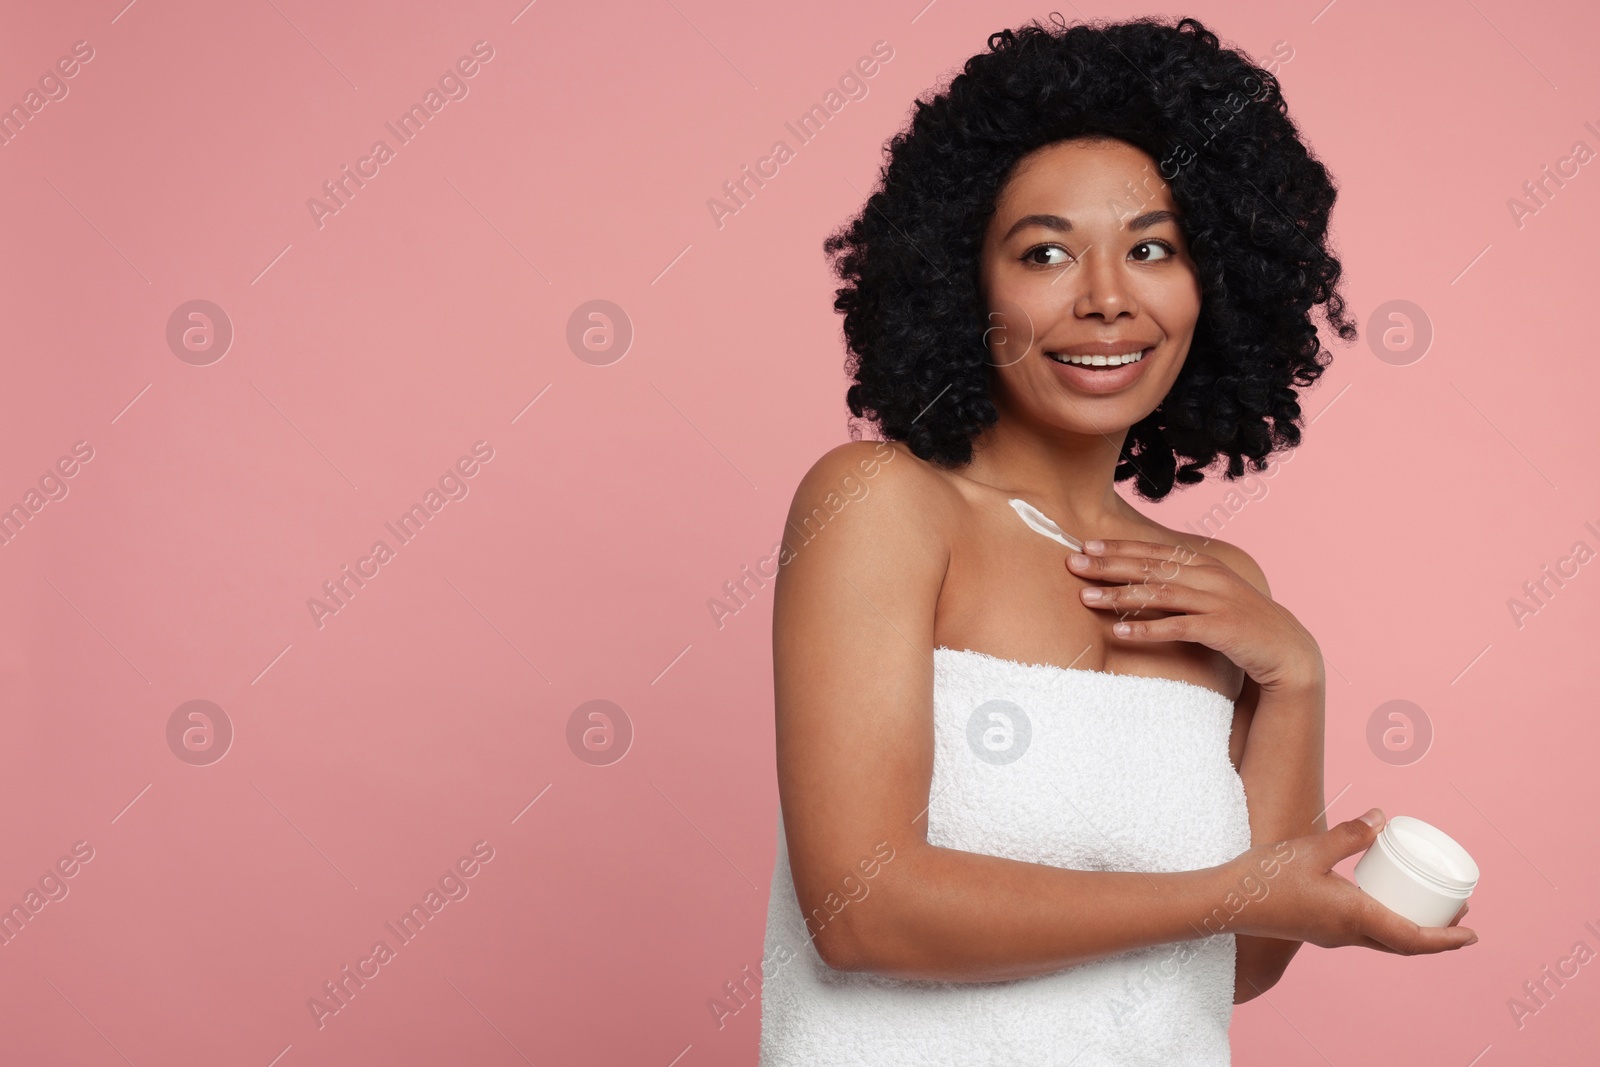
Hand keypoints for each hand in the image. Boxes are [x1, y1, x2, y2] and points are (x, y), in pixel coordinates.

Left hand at [1065, 537, 1320, 692]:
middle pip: (1150, 567)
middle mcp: (1209, 577)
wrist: (1287, 650)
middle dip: (1108, 565)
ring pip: (1159, 593)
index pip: (1154, 551)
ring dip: (1119, 595)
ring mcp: (1217, 601)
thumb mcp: (1211, 594)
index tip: (1085, 545)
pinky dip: (1146, 628)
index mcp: (1204, 564)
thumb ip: (1181, 582)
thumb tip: (1139, 577)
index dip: (1119, 547)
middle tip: (1072, 564)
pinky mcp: (1221, 629)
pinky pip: (1177, 627)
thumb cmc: (1240, 622)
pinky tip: (1119, 631)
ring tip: (1085, 598)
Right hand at [1209, 809, 1478, 953]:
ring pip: (1384, 939)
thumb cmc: (1266, 877)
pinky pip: (1364, 932)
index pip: (1414, 938)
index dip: (1447, 939)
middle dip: (1436, 934)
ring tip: (1427, 907)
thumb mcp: (1311, 848)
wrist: (1226, 902)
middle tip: (1458, 914)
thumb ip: (1350, 834)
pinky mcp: (1318, 930)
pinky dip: (1386, 923)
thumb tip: (1384, 817)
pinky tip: (1379, 900)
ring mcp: (1331, 935)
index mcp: (1354, 918)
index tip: (1472, 934)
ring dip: (1412, 929)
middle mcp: (1347, 934)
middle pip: (1404, 943)